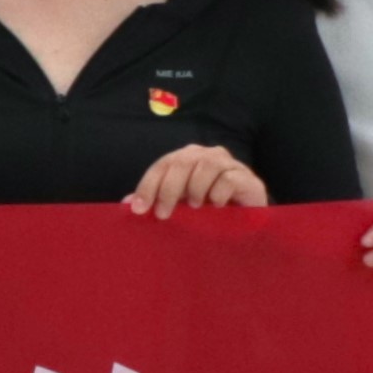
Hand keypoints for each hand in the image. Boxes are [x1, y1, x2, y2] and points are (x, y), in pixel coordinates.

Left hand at [131, 144, 273, 218]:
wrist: (245, 217)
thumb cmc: (207, 209)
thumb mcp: (178, 206)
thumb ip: (155, 201)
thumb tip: (126, 205)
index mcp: (185, 158)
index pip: (161, 166)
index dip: (147, 186)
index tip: (139, 209)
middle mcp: (206, 155)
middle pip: (181, 163)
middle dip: (168, 190)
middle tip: (164, 214)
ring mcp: (228, 163)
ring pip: (206, 166)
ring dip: (196, 189)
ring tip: (195, 208)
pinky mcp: (246, 177)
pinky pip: (228, 179)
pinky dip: (218, 193)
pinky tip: (217, 206)